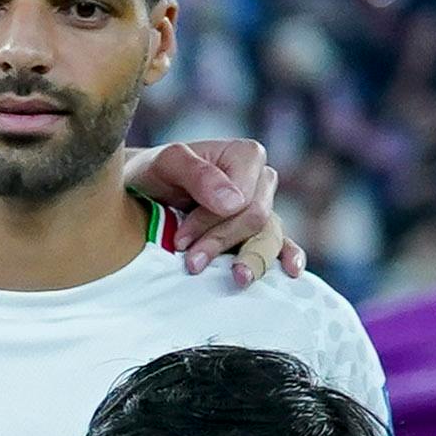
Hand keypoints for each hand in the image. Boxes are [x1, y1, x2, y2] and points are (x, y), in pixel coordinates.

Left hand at [123, 134, 299, 281]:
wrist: (144, 191)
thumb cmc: (154, 174)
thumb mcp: (165, 164)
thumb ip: (197, 175)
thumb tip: (234, 202)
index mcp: (245, 156)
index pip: (242, 199)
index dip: (213, 222)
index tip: (180, 240)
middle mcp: (261, 179)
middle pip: (256, 219)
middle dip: (221, 242)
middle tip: (190, 262)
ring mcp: (264, 205)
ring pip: (269, 236)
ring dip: (250, 260)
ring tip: (236, 279)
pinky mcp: (260, 230)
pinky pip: (283, 243)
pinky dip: (288, 256)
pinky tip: (291, 271)